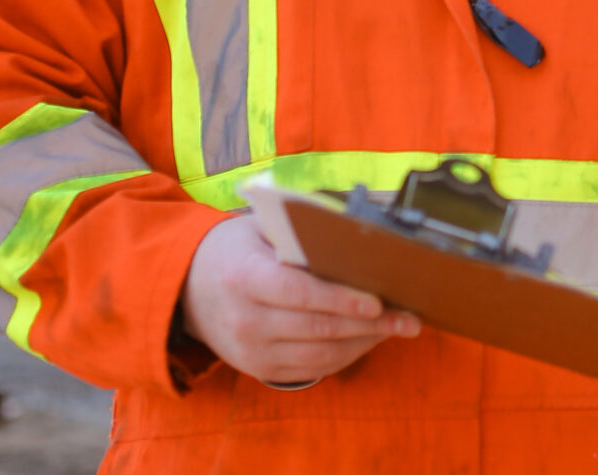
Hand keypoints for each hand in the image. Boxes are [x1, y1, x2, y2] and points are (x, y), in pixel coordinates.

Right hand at [180, 215, 419, 385]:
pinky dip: (346, 355)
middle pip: (318, 328)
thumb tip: (355, 232)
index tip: (377, 301)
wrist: (188, 289)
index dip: (341, 299)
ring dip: (365, 342)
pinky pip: (313, 369)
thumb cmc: (236, 249)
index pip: (300, 294)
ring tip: (398, 327)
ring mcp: (251, 352)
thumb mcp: (259, 228)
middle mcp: (246, 321)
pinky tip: (369, 339)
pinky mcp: (259, 370)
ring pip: (321, 354)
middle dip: (370, 324)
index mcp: (245, 278)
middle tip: (409, 317)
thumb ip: (300, 231)